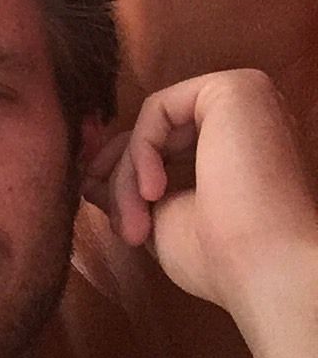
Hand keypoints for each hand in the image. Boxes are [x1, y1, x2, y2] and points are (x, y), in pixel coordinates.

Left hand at [81, 69, 317, 317]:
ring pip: (152, 122)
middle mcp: (245, 117)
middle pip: (154, 131)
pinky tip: (152, 192)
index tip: (93, 199)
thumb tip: (90, 178)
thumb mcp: (161, 220)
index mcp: (236, 146)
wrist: (266, 269)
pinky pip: (158, 109)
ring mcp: (243, 98)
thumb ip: (128, 192)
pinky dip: (142, 151)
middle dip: (120, 176)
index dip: (121, 170)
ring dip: (129, 174)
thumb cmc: (222, 258)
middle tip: (120, 226)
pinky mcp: (234, 88)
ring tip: (135, 225)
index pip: (162, 142)